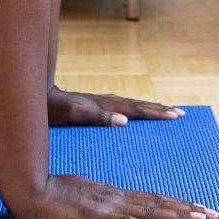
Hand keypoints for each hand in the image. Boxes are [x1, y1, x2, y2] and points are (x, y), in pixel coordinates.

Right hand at [9, 173, 218, 218]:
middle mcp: (114, 196)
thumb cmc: (45, 193)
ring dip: (180, 214)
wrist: (29, 190)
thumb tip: (96, 206)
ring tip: (203, 218)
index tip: (196, 206)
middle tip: (214, 213)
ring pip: (151, 209)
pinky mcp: (99, 216)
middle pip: (158, 202)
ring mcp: (108, 205)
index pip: (149, 198)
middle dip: (188, 208)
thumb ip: (87, 201)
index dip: (174, 203)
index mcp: (109, 193)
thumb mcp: (72, 196)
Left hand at [46, 84, 185, 126]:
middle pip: (138, 104)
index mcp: (105, 105)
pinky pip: (120, 107)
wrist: (38, 97)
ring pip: (130, 104)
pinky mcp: (93, 106)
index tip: (176, 115)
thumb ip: (97, 116)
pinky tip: (132, 113)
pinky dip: (132, 109)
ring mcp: (100, 103)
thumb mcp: (74, 114)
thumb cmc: (54, 109)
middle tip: (180, 113)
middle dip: (158, 109)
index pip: (136, 109)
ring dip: (148, 108)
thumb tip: (124, 120)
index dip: (156, 113)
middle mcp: (105, 102)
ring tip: (164, 110)